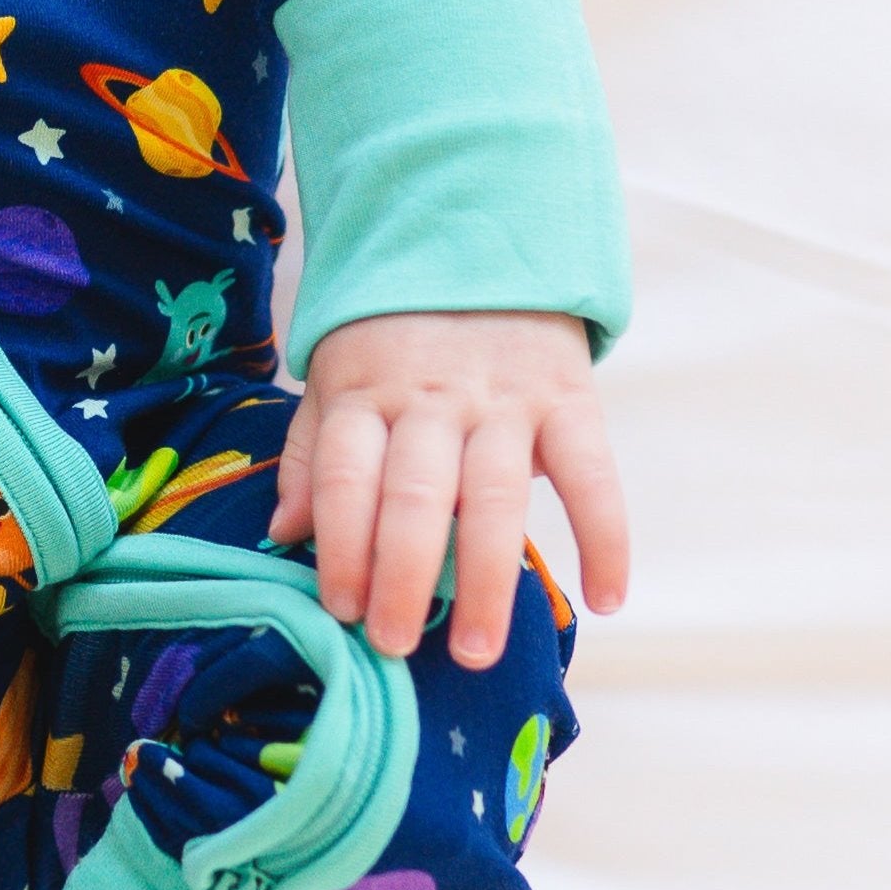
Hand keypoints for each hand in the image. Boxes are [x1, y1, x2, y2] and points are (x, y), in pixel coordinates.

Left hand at [267, 310, 629, 665]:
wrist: (482, 237)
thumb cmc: (397, 333)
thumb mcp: (339, 376)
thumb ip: (311, 453)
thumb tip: (284, 532)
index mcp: (365, 391)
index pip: (345, 476)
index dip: (340, 546)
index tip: (340, 610)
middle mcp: (430, 398)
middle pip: (412, 494)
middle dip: (402, 576)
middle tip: (395, 646)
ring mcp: (502, 398)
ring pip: (492, 496)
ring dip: (486, 580)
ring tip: (475, 652)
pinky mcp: (568, 397)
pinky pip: (591, 473)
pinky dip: (605, 536)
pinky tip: (606, 599)